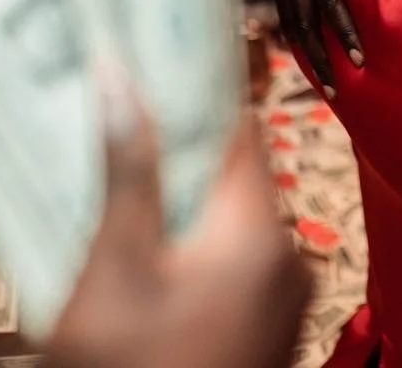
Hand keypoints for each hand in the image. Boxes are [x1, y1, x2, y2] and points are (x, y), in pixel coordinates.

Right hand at [52, 103, 307, 367]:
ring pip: (231, 223)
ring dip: (184, 206)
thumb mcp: (113, 274)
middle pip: (234, 177)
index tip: (149, 73)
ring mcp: (284, 301)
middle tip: (123, 127)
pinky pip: (236, 267)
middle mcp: (289, 260)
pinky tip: (148, 250)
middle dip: (179, 156)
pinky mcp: (268, 329)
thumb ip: (126, 176)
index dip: (192, 96)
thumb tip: (117, 77)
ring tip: (126, 185)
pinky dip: (197, 251)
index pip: (239, 130)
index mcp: (262, 235)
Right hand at [264, 0, 392, 96]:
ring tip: (320, 80)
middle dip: (320, 58)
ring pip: (290, 18)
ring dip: (305, 49)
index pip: (329, 1)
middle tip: (338, 92)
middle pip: (304, 22)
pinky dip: (293, 28)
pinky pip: (284, 3)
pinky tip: (304, 41)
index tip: (359, 60)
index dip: (344, 32)